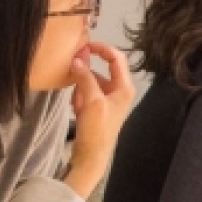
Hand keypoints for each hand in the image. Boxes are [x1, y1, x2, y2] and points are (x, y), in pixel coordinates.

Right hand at [67, 42, 134, 193]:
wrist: (92, 156)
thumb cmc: (97, 130)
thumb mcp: (91, 101)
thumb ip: (85, 78)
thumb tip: (78, 60)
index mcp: (125, 87)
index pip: (117, 58)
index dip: (102, 48)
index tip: (85, 45)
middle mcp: (120, 91)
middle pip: (101, 70)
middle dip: (85, 77)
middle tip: (76, 85)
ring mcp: (109, 99)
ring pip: (90, 82)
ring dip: (80, 90)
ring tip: (78, 105)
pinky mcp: (98, 107)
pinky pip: (86, 94)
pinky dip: (79, 98)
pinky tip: (77, 110)